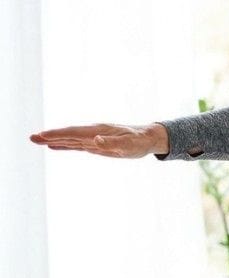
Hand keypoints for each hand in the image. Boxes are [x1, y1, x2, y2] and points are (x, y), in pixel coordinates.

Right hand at [29, 123, 168, 158]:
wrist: (148, 138)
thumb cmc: (139, 142)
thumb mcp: (129, 145)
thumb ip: (112, 144)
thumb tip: (95, 141)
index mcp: (98, 131)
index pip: (74, 132)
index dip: (58, 134)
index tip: (43, 136)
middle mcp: (93, 133)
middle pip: (68, 134)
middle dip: (50, 136)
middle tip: (31, 138)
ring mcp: (93, 138)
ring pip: (70, 139)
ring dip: (54, 140)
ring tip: (37, 140)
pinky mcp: (95, 144)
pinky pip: (76, 144)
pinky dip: (64, 145)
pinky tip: (54, 146)